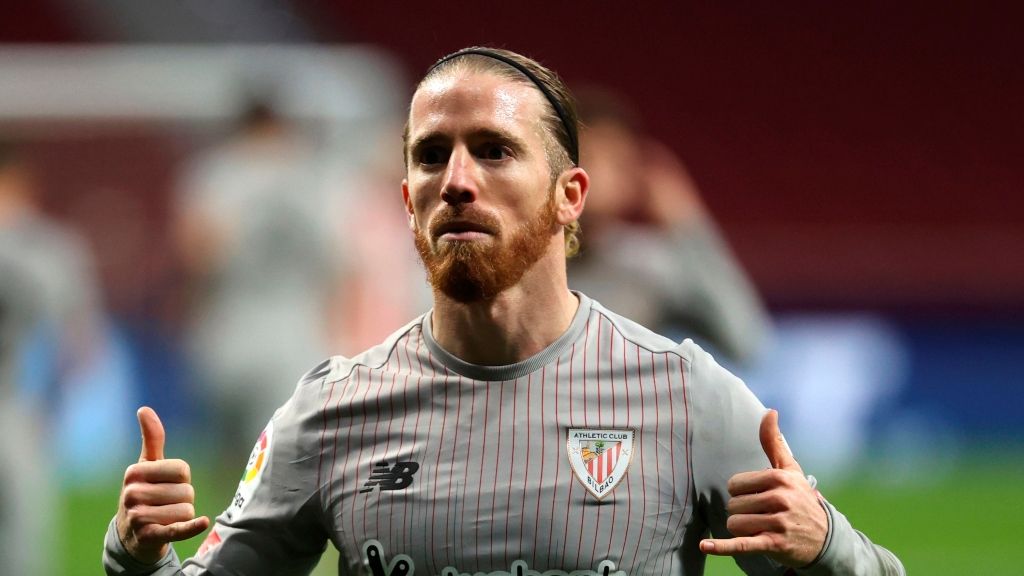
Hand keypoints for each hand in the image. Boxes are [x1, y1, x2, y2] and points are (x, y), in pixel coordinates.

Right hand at [116, 407, 209, 563]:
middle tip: (166, 504)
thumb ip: (151, 438)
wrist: (131, 536)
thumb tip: (144, 409)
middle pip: (186, 491)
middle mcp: (132, 494)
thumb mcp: (146, 466)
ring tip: (165, 517)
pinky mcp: (149, 537)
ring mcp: (138, 517)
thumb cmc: (145, 492)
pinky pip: (177, 529)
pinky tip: (202, 522)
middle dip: (183, 498)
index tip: (166, 484)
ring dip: (183, 515)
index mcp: (134, 473)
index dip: (182, 478)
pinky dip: (191, 527)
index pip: (182, 469)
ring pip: (187, 510)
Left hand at [699, 410, 827, 566]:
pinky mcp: (774, 544)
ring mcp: (778, 522)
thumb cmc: (801, 499)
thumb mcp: (790, 470)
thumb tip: (769, 411)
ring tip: (763, 528)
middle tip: (764, 515)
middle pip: (733, 505)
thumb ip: (774, 442)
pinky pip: (741, 544)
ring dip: (742, 529)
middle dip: (743, 512)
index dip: (741, 493)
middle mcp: (780, 498)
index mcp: (779, 478)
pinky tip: (705, 546)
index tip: (758, 497)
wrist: (826, 538)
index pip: (734, 484)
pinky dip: (722, 547)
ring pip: (734, 524)